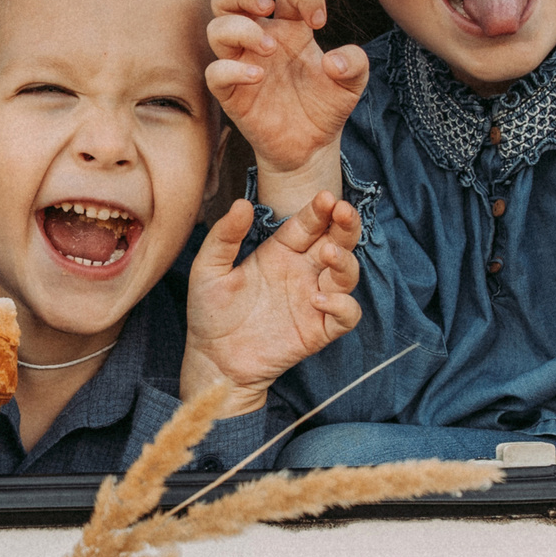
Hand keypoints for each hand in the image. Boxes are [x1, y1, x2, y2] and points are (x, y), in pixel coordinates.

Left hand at [180, 195, 362, 415]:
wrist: (213, 359)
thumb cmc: (209, 312)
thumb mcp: (208, 268)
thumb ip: (225, 236)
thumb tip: (242, 203)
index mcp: (280, 252)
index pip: (309, 224)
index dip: (320, 210)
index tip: (325, 197)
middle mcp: (302, 272)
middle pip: (337, 242)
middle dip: (346, 226)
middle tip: (344, 211)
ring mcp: (313, 300)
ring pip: (347, 275)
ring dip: (345, 261)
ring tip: (328, 254)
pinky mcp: (319, 330)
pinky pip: (346, 315)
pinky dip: (343, 306)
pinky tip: (319, 299)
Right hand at [207, 0, 368, 207]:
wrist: (311, 147)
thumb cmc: (326, 107)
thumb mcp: (352, 84)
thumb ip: (355, 64)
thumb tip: (333, 61)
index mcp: (291, 29)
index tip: (319, 21)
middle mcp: (261, 41)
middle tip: (268, 7)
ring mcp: (243, 65)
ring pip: (217, 29)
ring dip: (242, 30)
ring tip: (270, 49)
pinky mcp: (232, 94)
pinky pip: (215, 72)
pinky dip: (232, 70)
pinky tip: (259, 77)